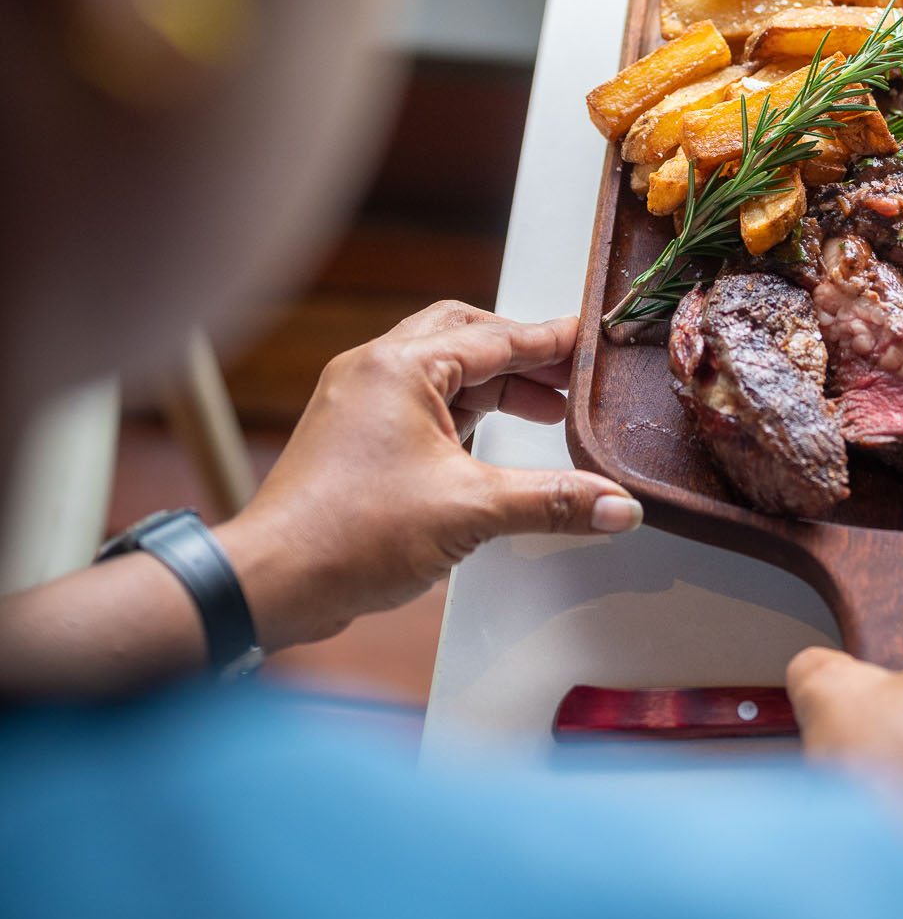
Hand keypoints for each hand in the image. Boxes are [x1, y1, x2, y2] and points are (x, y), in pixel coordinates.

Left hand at [218, 302, 639, 650]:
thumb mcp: (470, 511)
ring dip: (492, 386)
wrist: (271, 581)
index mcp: (401, 367)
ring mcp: (357, 401)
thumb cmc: (347, 535)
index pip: (495, 338)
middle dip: (520, 356)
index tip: (588, 339)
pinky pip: (417, 403)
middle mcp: (374, 370)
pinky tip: (487, 441)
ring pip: (439, 371)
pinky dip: (460, 412)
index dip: (549, 342)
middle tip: (567, 378)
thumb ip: (551, 502)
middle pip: (464, 337)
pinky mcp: (351, 435)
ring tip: (542, 412)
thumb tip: (615, 506)